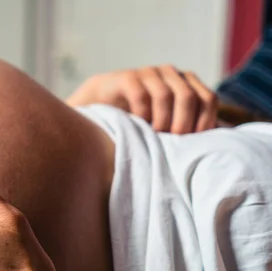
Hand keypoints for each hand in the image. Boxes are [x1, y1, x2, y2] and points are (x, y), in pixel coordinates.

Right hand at [66, 65, 216, 133]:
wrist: (102, 102)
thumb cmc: (140, 116)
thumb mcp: (168, 119)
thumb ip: (190, 124)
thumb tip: (222, 137)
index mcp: (186, 82)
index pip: (208, 99)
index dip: (204, 122)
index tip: (193, 143)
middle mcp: (170, 73)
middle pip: (188, 97)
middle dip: (182, 124)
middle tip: (172, 143)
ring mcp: (149, 73)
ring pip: (165, 96)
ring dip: (162, 121)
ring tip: (154, 137)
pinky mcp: (128, 77)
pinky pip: (141, 96)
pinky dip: (142, 114)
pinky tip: (138, 126)